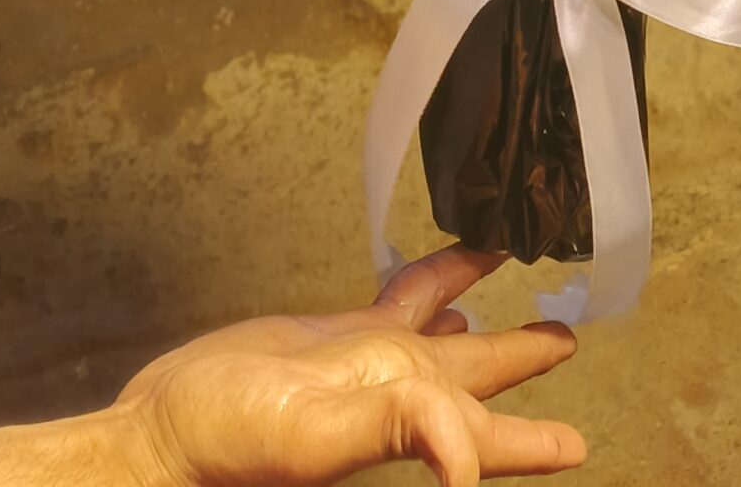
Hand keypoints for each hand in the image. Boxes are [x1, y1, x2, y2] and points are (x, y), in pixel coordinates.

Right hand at [115, 246, 584, 486]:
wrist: (162, 431)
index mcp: (407, 423)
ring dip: (477, 304)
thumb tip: (468, 467)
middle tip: (568, 333)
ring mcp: (365, 361)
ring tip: (508, 272)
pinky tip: (443, 275)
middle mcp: (396, 395)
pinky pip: (395, 301)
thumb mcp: (313, 438)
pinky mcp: (330, 333)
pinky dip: (425, 283)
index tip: (578, 444)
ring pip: (441, 326)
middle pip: (479, 374)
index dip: (536, 444)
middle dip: (525, 356)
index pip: (490, 440)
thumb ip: (393, 428)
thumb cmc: (228, 446)